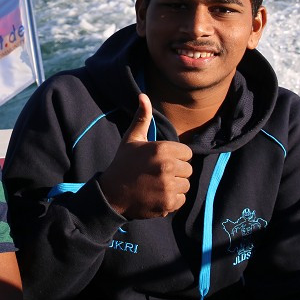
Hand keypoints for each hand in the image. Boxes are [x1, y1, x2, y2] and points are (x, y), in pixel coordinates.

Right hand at [97, 94, 192, 219]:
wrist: (111, 193)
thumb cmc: (123, 163)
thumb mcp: (131, 138)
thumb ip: (142, 118)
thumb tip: (143, 96)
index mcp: (162, 149)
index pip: (187, 153)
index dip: (175, 156)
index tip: (160, 161)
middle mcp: (167, 167)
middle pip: (188, 170)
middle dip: (176, 172)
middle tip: (157, 174)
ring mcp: (168, 186)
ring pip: (185, 185)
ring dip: (174, 186)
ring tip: (156, 184)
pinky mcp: (168, 203)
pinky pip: (181, 200)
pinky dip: (171, 200)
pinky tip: (156, 195)